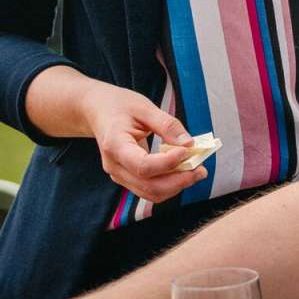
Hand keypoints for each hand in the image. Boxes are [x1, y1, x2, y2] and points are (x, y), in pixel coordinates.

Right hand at [81, 81, 203, 203]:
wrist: (97, 111)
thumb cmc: (119, 106)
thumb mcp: (144, 107)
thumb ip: (167, 125)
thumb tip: (189, 144)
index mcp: (114, 145)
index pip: (143, 166)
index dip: (168, 163)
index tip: (188, 151)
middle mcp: (114, 166)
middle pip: (149, 186)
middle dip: (179, 180)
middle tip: (201, 169)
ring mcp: (119, 175)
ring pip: (150, 192)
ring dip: (177, 186)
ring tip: (197, 171)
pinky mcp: (127, 178)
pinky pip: (149, 189)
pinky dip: (169, 184)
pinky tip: (183, 172)